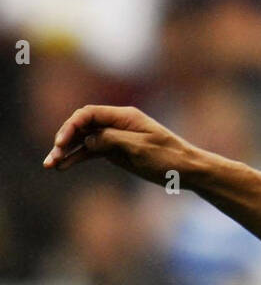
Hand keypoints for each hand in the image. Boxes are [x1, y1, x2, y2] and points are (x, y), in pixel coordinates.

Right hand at [43, 105, 197, 185]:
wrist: (187, 170)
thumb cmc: (167, 157)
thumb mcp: (139, 148)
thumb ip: (111, 140)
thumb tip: (87, 140)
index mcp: (125, 116)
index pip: (89, 114)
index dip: (71, 126)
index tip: (61, 143)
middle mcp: (117, 123)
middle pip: (82, 125)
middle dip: (64, 139)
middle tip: (52, 158)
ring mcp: (115, 137)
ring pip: (84, 139)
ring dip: (66, 150)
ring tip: (50, 165)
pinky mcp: (116, 151)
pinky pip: (91, 151)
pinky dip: (77, 157)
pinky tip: (62, 167)